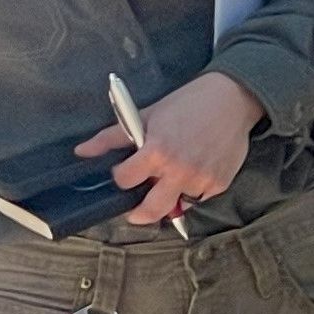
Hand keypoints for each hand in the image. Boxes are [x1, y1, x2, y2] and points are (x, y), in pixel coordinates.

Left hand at [79, 66, 261, 225]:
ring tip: (172, 176)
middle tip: (135, 211)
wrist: (232, 99)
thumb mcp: (147, 115)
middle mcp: (179, 171)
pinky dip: (192, 191)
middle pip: (150, 211)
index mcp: (157, 152)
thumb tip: (81, 152)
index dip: (120, 177)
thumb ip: (112, 137)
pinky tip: (194, 170)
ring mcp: (200, 180)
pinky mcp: (218, 184)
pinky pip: (198, 198)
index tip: (123, 174)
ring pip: (176, 205)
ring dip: (170, 196)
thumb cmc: (188, 104)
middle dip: (138, 214)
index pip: (125, 180)